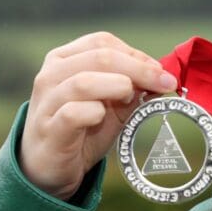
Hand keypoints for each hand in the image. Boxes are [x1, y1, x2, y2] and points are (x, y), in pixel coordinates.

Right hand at [18, 31, 178, 199]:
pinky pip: (75, 113)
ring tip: (131, 99)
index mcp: (64, 60)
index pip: (102, 42)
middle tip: (164, 83)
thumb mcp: (111, 106)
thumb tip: (162, 77)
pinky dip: (96, 112)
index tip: (160, 72)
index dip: (136, 54)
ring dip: (119, 87)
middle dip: (139, 69)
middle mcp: (51, 75)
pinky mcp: (50, 129)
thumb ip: (133, 89)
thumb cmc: (81, 131)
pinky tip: (103, 118)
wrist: (49, 168)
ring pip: (85, 81)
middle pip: (100, 57)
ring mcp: (47, 101)